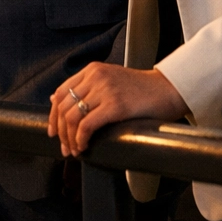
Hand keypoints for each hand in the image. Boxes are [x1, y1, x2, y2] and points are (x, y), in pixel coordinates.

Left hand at [48, 62, 188, 156]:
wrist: (168, 89)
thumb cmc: (141, 90)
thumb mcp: (110, 80)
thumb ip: (85, 87)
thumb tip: (55, 98)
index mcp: (92, 70)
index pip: (61, 92)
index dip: (53, 115)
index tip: (53, 132)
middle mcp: (95, 76)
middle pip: (64, 106)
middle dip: (61, 131)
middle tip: (65, 148)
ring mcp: (105, 90)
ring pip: (72, 117)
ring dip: (69, 138)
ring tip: (74, 150)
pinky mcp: (115, 105)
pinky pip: (87, 125)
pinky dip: (80, 139)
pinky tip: (84, 147)